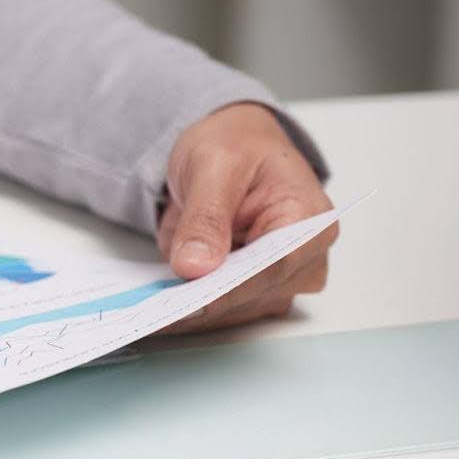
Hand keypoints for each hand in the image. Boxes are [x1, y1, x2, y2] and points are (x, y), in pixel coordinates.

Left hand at [156, 102, 335, 333]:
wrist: (231, 145)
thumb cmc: (236, 144)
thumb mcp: (214, 165)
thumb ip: (206, 216)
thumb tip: (195, 266)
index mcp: (310, 220)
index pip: (273, 266)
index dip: (230, 288)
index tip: (189, 301)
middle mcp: (304, 256)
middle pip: (256, 296)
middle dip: (204, 303)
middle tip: (154, 309)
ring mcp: (280, 276)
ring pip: (238, 311)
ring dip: (194, 313)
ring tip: (149, 312)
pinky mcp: (253, 287)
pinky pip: (223, 307)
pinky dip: (191, 309)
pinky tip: (159, 307)